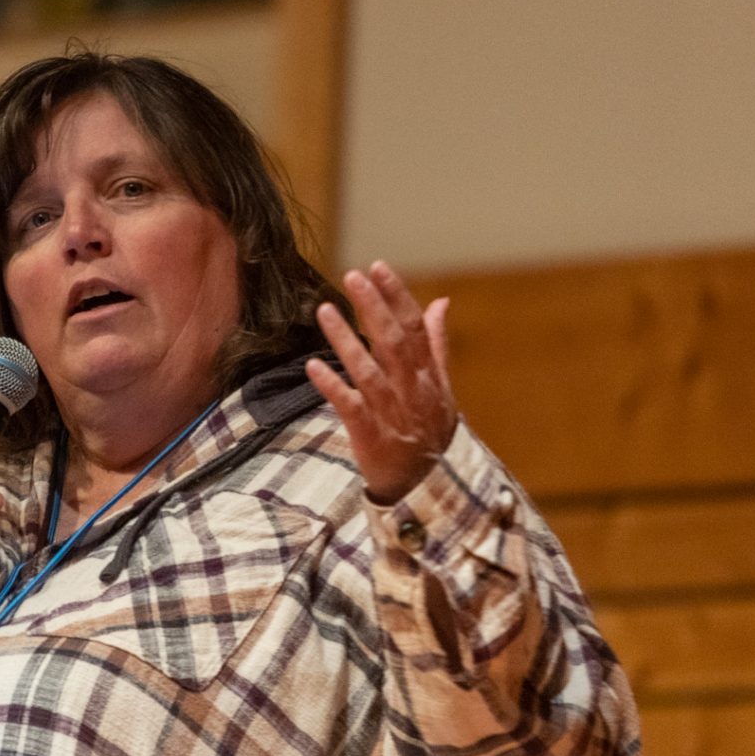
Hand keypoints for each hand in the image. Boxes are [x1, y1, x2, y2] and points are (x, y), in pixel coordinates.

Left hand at [308, 261, 459, 505]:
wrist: (425, 487)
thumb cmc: (429, 431)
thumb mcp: (442, 388)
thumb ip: (437, 344)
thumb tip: (441, 302)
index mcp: (428, 375)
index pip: (414, 328)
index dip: (397, 296)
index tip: (378, 268)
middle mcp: (411, 389)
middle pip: (392, 342)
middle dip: (373, 307)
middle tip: (352, 276)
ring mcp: (390, 412)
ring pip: (367, 370)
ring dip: (345, 339)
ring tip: (323, 309)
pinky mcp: (369, 433)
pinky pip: (348, 406)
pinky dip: (331, 386)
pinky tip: (312, 365)